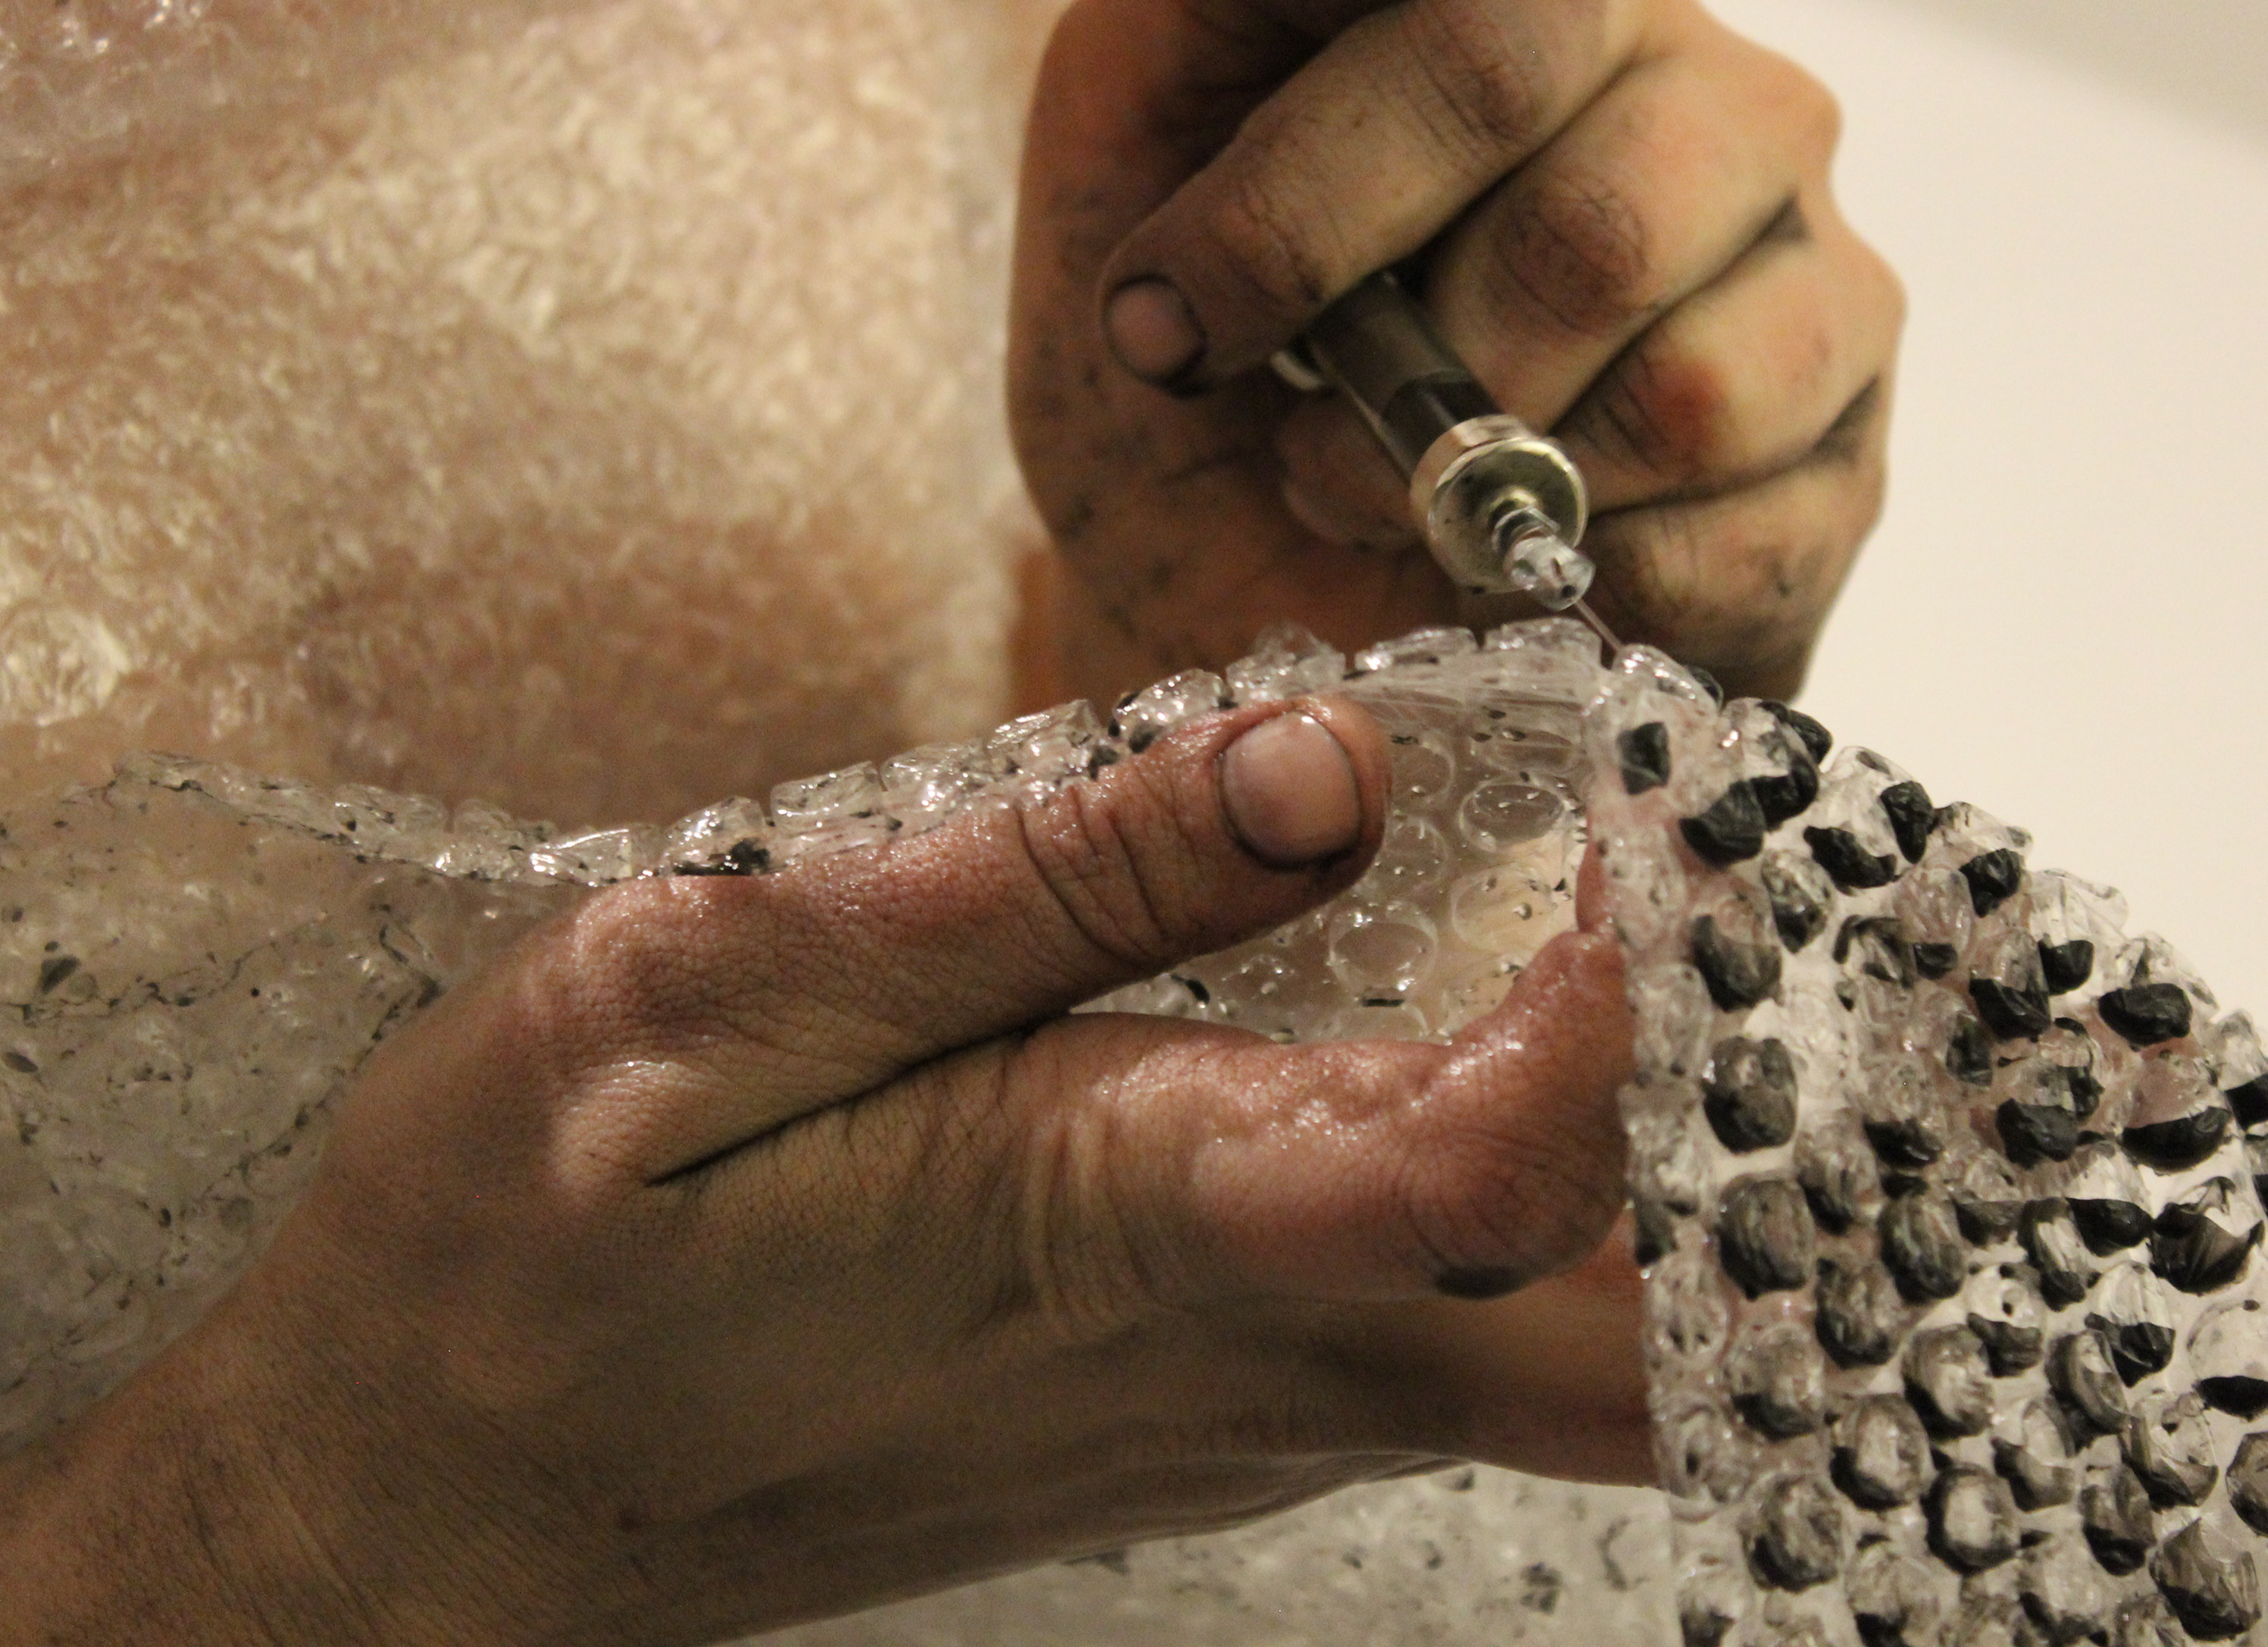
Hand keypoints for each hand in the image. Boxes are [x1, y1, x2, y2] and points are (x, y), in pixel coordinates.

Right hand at [0, 702, 1642, 1645]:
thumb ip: (1032, 881)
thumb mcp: (707, 993)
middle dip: (1804, 1162)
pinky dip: (1603, 1213)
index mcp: (1131, 1223)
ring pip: (1597, 1361)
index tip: (1695, 810)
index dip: (1663, 1007)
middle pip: (1647, 1343)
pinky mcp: (1219, 1398)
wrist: (440, 1504)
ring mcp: (1251, 1400)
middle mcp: (1248, 1348)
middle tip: (1827, 917)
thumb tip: (1322, 763)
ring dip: (1722, 1174)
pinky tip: (1586, 1053)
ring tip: (1748, 937)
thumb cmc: (528, 1247)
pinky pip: (1489, 1346)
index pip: (1510, 1168)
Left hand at [1011, 0, 1902, 706]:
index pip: (1498, 38)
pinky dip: (1571, 593)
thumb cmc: (1195, 310)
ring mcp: (1817, 296)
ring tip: (1404, 495)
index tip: (1166, 322)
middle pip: (1600, 236)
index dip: (1306, 210)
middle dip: (1401, 381)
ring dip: (1483, 495)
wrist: (1231, 558)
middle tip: (1301, 436)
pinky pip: (1737, 557)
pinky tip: (1515, 562)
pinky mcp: (1840, 481)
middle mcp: (1738, 110)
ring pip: (1690, 401)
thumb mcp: (1137, 86)